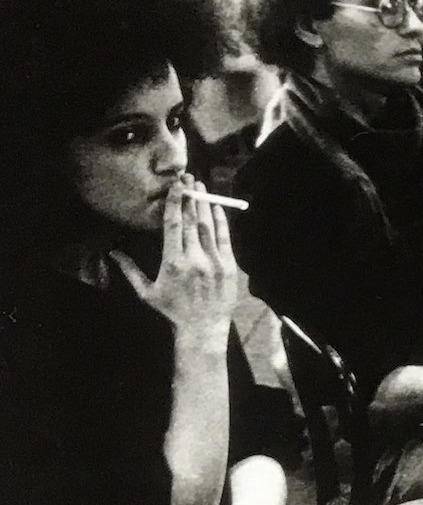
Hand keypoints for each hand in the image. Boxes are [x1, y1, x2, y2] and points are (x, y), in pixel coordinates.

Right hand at [110, 180, 241, 345]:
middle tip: (188, 177)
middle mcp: (195, 259)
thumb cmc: (172, 310)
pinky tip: (216, 207)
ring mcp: (214, 262)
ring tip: (201, 185)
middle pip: (193, 220)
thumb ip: (129, 270)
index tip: (175, 185)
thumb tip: (111, 252)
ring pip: (209, 225)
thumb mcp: (147, 292)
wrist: (203, 327)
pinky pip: (225, 238)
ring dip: (205, 203)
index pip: (174, 224)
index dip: (175, 201)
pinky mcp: (229, 266)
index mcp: (173, 262)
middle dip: (190, 196)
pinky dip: (221, 220)